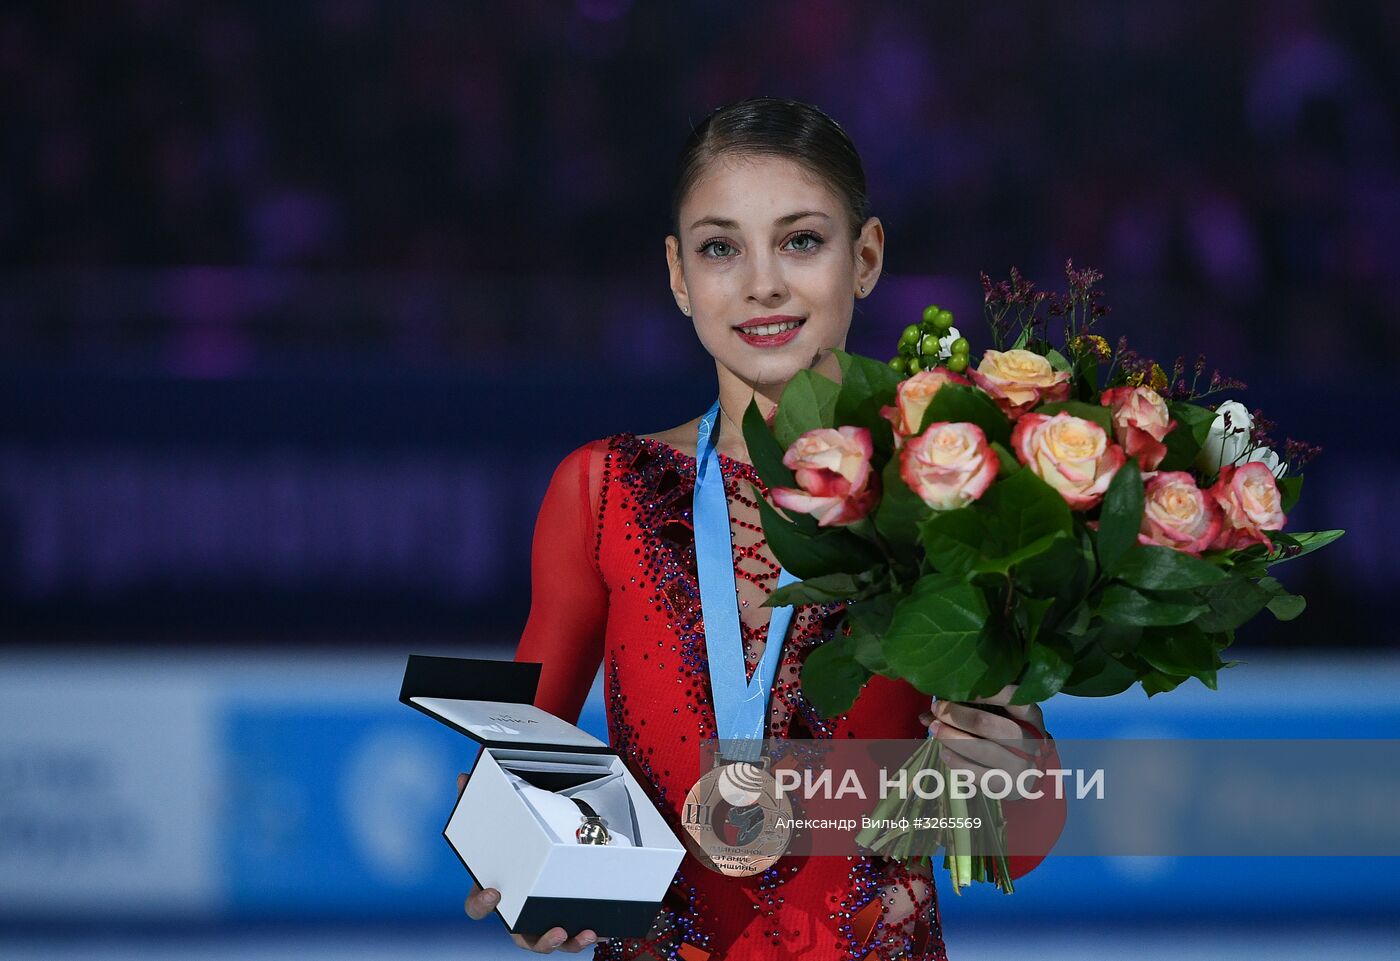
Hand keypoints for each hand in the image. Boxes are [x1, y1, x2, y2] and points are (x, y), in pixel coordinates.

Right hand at [457, 773, 602, 952]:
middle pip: (521, 936)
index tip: (494, 892)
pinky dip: (584, 937)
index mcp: (494, 892)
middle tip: (554, 930)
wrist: (535, 856)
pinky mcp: (559, 923)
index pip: (476, 907)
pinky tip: (599, 929)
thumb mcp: (496, 825)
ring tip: (583, 933)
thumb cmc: (510, 848)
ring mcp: (537, 923)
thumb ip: (477, 802)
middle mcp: (515, 913)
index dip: (481, 904)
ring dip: (565, 943)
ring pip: (548, 943)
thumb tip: (464, 776)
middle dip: (539, 939)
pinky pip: (570, 937)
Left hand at [917, 685, 1048, 796]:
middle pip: (988, 724)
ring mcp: (1020, 765)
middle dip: (957, 715)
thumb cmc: (1009, 738)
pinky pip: (975, 773)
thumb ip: (970, 710)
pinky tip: (944, 752)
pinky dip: (956, 761)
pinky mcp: (1006, 786)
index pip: (1011, 698)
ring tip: (934, 729)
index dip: (983, 691)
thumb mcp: (1001, 719)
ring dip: (951, 737)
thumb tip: (928, 714)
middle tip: (937, 708)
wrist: (1031, 778)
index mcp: (1031, 716)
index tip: (957, 687)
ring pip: (980, 749)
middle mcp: (1030, 740)